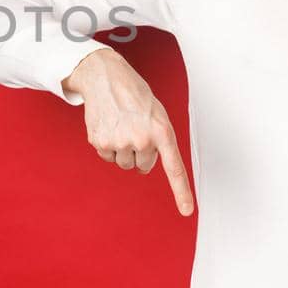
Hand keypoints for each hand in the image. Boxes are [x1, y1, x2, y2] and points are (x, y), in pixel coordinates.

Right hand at [63, 48, 195, 214]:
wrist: (105, 76)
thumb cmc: (134, 94)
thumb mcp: (156, 113)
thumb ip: (158, 139)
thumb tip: (145, 165)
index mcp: (162, 131)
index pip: (174, 167)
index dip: (182, 192)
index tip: (187, 211)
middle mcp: (142, 139)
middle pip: (142, 166)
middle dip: (140, 153)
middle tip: (134, 129)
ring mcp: (120, 142)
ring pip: (124, 163)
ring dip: (122, 149)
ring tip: (120, 124)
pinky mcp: (100, 141)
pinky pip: (107, 156)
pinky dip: (106, 144)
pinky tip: (108, 125)